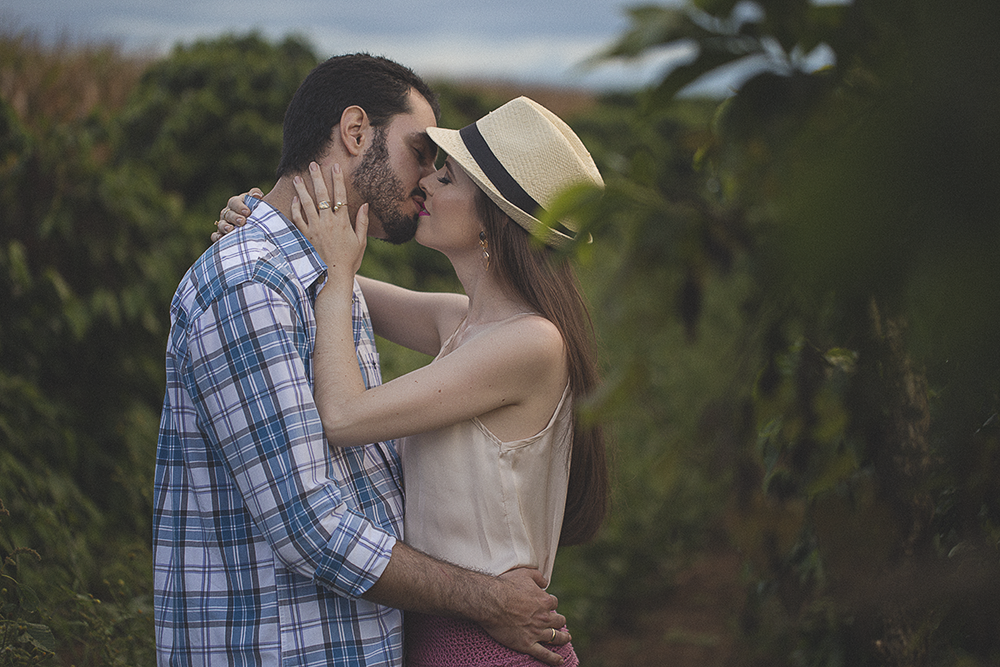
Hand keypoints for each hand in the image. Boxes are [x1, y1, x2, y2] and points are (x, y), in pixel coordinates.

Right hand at [211, 188, 262, 241]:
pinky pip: (216, 236)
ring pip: (221, 224)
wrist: (256, 225)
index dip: (240, 207)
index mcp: (236, 203)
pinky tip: (221, 238)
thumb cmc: (257, 211)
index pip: (235, 202)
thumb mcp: (258, 201)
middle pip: (228, 214)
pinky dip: (217, 237)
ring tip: (230, 229)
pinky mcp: (221, 234)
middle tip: (242, 221)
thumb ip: (256, 195)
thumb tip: (256, 195)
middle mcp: (228, 213)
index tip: (247, 212)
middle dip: (235, 218)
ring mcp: (224, 224)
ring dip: (225, 227)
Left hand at [290, 162, 367, 278]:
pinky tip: (295, 199)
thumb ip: (362, 222)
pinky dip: (296, 209)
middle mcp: (328, 223)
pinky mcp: (305, 237)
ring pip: (307, 204)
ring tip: (298, 177)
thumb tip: (365, 204)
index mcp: (343, 222)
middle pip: (322, 195)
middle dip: (318, 178)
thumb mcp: (360, 242)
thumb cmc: (349, 261)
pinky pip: (298, 220)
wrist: (333, 278)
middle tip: (313, 164)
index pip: (340, 195)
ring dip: (302, 189)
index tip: (335, 166)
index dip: (337, 179)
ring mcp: (315, 229)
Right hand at [480, 568, 569, 665]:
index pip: (554, 603)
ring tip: (566, 638)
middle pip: (559, 621)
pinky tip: (560, 662)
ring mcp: (536, 632)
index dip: (550, 603)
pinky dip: (553, 659)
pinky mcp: (527, 644)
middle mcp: (544, 618)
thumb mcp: (524, 573)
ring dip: (563, 638)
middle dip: (559, 620)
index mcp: (545, 601)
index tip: (546, 604)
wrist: (491, 602)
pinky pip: (544, 654)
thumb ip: (538, 576)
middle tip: (558, 622)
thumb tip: (545, 581)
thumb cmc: (505, 586)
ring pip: (556, 637)